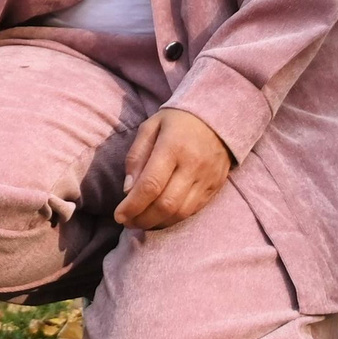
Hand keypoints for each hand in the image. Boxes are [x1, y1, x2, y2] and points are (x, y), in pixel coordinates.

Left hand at [114, 108, 232, 229]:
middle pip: (166, 204)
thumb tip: (127, 190)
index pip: (150, 185)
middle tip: (128, 222)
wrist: (218, 115)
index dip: (132, 206)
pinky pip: (193, 211)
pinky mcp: (215, 186)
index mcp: (173, 147)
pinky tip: (161, 216)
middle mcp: (193, 165)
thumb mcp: (150, 128)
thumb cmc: (177, 121)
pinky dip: (174, 218)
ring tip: (142, 222)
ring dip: (158, 223)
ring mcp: (207, 177)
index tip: (119, 216)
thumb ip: (136, 157)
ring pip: (181, 212)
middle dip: (143, 219)